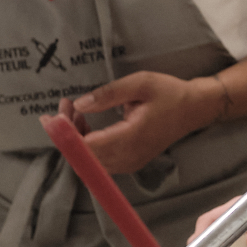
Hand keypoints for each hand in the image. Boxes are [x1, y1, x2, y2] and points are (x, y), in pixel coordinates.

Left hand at [60, 71, 221, 175]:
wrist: (194, 109)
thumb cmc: (169, 93)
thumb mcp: (140, 83)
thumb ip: (108, 94)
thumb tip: (78, 104)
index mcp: (131, 137)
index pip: (87, 147)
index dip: (65, 134)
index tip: (52, 116)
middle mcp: (129, 156)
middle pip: (83, 157)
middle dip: (66, 133)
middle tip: (63, 106)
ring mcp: (129, 163)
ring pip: (89, 161)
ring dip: (75, 139)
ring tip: (73, 112)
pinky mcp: (129, 162)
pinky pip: (99, 161)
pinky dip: (86, 144)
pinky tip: (86, 124)